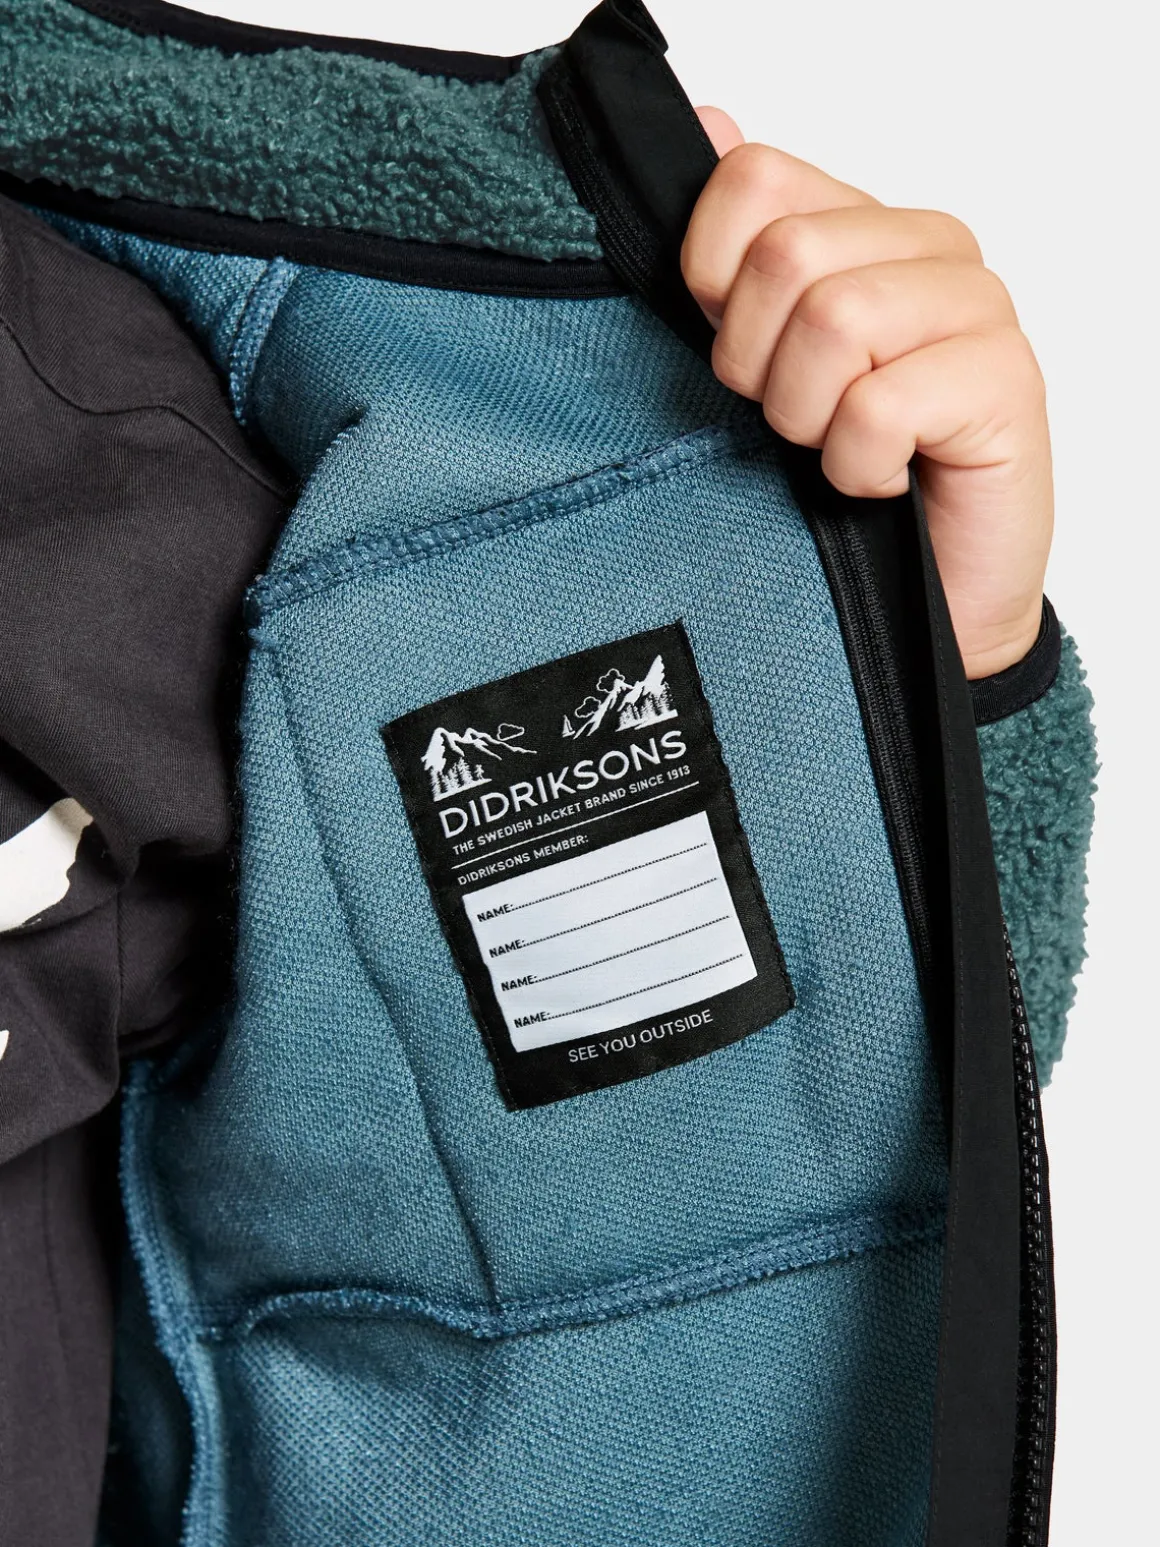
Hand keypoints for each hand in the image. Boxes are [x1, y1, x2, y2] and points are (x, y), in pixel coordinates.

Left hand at [683, 110, 1051, 678]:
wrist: (920, 599)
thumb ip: (735, 254)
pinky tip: (880, 482)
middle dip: (758, 364)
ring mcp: (977, 310)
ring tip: (834, 452)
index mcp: (865, 227)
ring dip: (807, 419)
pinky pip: (878, 406)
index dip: (713, 280)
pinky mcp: (1006, 382)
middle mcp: (930, 250)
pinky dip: (856, 466)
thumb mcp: (760, 367)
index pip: (752, 180)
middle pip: (787, 254)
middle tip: (792, 419)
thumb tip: (706, 126)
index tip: (738, 353)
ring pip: (834, 320)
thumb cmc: (835, 486)